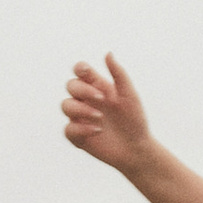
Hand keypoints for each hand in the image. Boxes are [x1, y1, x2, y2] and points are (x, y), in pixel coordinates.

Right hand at [62, 54, 154, 171]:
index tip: (88, 72)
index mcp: (97, 87)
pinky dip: (80, 129)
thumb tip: (108, 53)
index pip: (81, 71)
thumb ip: (119, 74)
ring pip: (65, 105)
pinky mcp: (77, 135)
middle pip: (71, 86)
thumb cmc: (135, 121)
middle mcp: (86, 100)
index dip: (80, 69)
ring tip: (100, 118)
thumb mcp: (130, 96)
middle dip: (82, 90)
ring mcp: (80, 117)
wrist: (137, 149)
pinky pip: (68, 128)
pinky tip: (97, 131)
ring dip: (81, 109)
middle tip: (101, 99)